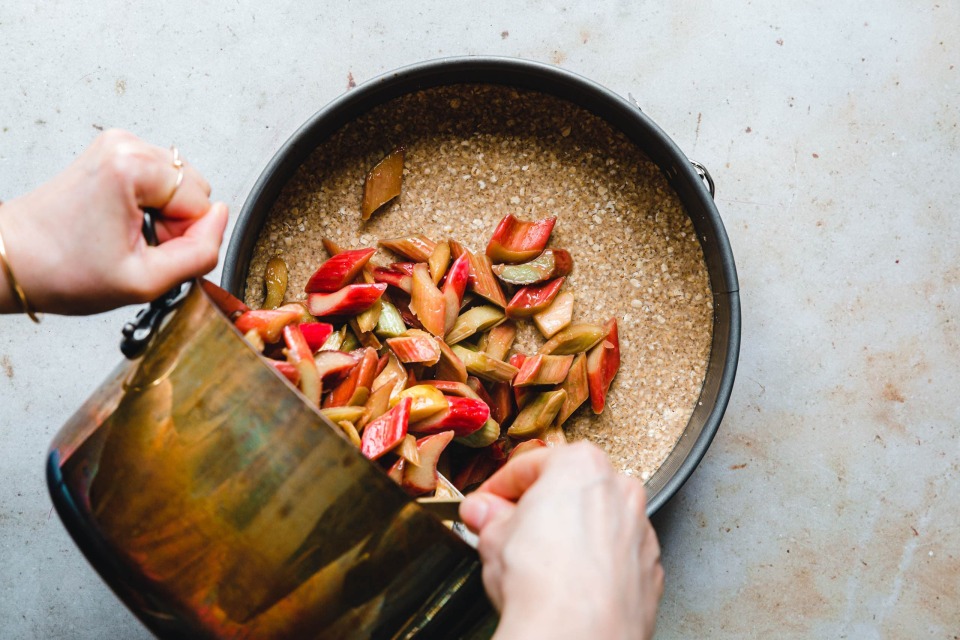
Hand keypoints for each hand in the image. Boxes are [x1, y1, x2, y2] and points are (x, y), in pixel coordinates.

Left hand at [0, 129, 226, 314]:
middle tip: (140, 246)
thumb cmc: (61, 269)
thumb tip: (221, 221)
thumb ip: (201, 252)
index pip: (203, 204)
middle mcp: (126, 144)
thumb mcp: (145, 280)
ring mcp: (117, 144)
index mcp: (132, 167)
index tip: (154, 252)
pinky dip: (151, 206)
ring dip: (165, 216)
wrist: (14, 258)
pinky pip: (160, 181)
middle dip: (177, 224)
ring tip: (129, 234)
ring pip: (180, 186)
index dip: (187, 239)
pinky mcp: (113, 152)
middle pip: (194, 189)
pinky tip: (123, 222)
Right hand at [460, 442, 663, 639]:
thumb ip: (490, 517)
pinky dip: (596, 565)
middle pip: (569, 489)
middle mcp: (619, 491)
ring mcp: (640, 531)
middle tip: (508, 530)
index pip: (528, 466)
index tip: (486, 503)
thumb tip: (483, 513)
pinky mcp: (650, 570)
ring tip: (539, 562)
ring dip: (571, 535)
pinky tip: (570, 583)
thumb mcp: (494, 539)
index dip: (498, 487)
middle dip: (538, 508)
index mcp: (581, 466)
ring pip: (597, 522)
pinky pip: (616, 556)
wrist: (577, 636)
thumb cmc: (544, 583)